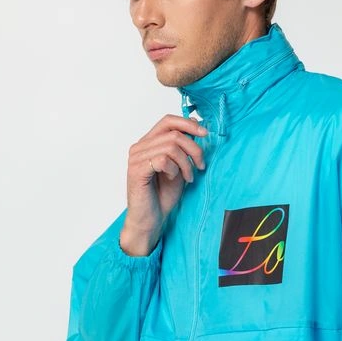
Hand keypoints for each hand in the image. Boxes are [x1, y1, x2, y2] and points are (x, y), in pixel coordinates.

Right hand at [120, 114, 208, 254]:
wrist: (151, 220)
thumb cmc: (163, 196)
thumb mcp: (179, 166)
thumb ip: (183, 147)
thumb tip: (196, 124)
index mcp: (148, 143)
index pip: (167, 121)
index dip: (188, 124)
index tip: (205, 134)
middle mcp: (139, 147)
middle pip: (174, 134)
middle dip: (194, 149)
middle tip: (201, 166)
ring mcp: (136, 158)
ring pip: (171, 147)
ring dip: (186, 163)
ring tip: (189, 177)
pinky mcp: (137, 171)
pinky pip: (163, 160)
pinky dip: (175, 170)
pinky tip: (176, 179)